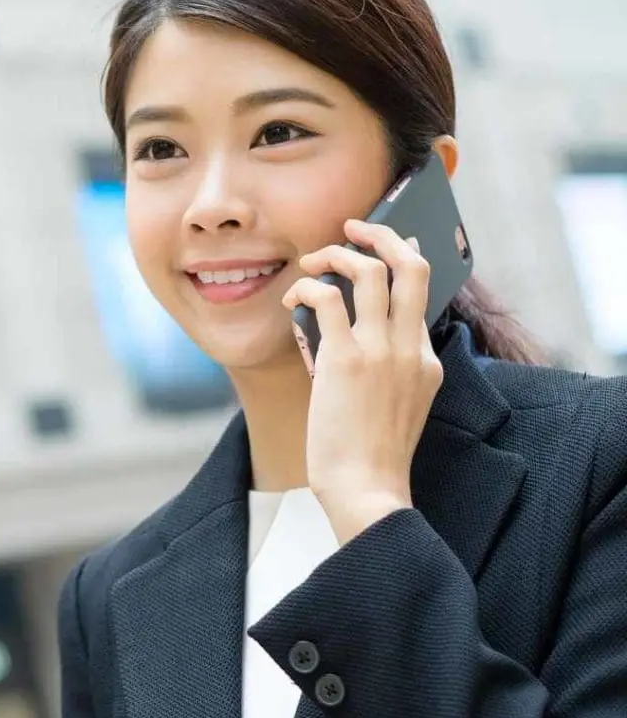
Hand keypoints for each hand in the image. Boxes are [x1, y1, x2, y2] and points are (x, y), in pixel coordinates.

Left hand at [282, 219, 443, 544]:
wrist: (368, 491)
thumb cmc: (372, 458)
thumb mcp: (395, 408)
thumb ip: (384, 371)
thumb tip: (337, 339)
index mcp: (426, 360)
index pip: (420, 293)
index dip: (400, 262)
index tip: (382, 248)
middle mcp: (409, 347)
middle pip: (411, 265)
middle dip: (382, 235)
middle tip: (354, 227)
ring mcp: (381, 350)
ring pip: (370, 271)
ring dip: (336, 254)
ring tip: (312, 260)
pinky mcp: (345, 359)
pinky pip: (327, 300)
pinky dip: (306, 288)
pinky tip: (292, 299)